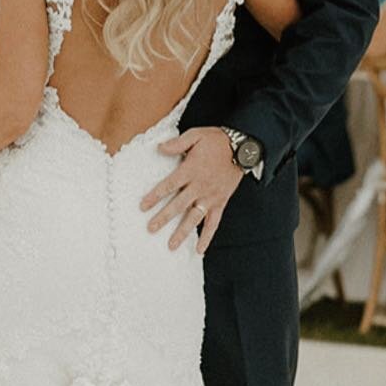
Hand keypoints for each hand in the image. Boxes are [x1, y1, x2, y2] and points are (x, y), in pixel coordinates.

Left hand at [140, 126, 243, 254]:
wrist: (243, 148)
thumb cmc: (216, 140)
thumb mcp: (196, 135)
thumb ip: (177, 143)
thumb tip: (159, 148)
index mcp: (191, 170)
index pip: (169, 185)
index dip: (155, 196)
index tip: (142, 206)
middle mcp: (200, 187)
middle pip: (179, 205)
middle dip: (163, 218)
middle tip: (150, 229)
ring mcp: (211, 197)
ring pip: (194, 218)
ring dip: (182, 232)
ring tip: (171, 245)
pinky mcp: (221, 202)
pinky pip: (214, 223)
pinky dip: (207, 237)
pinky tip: (199, 249)